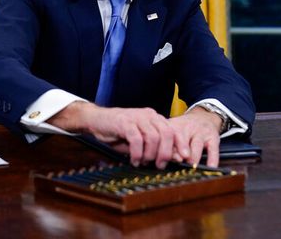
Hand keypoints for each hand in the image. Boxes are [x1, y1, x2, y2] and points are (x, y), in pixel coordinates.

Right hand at [48, 102, 175, 167]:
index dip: (180, 145)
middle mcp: (148, 115)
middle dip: (166, 153)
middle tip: (159, 165)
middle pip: (166, 134)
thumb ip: (155, 148)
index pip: (173, 130)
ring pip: (153, 137)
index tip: (184, 159)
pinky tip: (133, 160)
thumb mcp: (140, 141)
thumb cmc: (118, 132)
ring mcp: (136, 117)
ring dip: (150, 154)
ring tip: (143, 162)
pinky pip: (136, 139)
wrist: (96, 120)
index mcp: (154, 118)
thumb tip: (173, 158)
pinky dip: (137, 153)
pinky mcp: (124, 122)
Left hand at [167, 108, 221, 166]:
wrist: (203, 116)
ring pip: (197, 143)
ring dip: (194, 155)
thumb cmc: (184, 129)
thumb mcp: (174, 131)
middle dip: (180, 148)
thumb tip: (166, 160)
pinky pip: (213, 149)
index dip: (167, 146)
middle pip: (182, 137)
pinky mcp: (213, 138)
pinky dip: (212, 159)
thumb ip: (168, 145)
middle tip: (179, 159)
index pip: (168, 135)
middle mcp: (187, 127)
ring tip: (191, 164)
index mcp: (174, 126)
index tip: (165, 156)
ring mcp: (201, 132)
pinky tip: (210, 166)